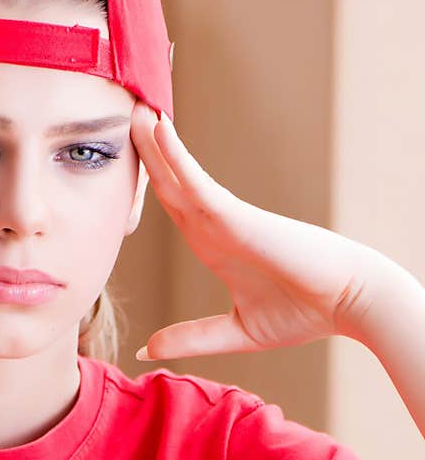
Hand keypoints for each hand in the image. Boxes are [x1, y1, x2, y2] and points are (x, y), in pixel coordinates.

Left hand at [129, 100, 382, 360]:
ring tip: (128, 109)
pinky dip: (175, 156)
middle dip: (139, 152)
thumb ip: (190, 337)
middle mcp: (211, 224)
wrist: (349, 304)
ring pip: (175, 173)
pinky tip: (157, 129)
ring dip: (150, 141)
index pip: (166, 204)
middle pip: (164, 181)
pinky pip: (196, 181)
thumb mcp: (234, 331)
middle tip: (112, 120)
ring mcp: (221, 215)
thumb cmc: (302, 313)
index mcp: (209, 242)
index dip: (138, 184)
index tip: (110, 164)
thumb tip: (147, 350)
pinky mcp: (235, 215)